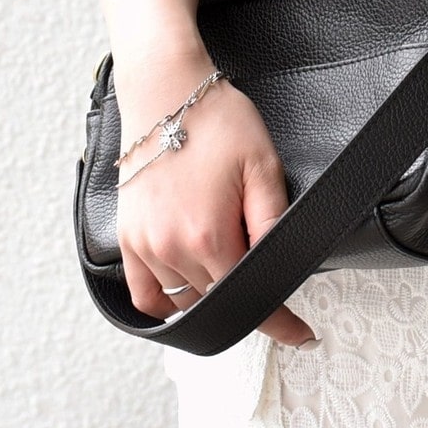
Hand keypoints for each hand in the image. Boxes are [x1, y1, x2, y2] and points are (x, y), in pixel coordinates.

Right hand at [113, 48, 314, 346]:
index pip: (249, 294)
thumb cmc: (217, 121)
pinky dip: (165, 302)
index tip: (300, 337)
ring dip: (210, 293)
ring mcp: (145, 246)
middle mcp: (172, 249)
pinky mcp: (127, 237)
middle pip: (219, 298)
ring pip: (184, 299)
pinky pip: (144, 293)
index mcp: (210, 236)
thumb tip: (283, 263)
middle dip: (247, 297)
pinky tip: (187, 291)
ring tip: (229, 267)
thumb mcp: (263, 167)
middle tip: (269, 284)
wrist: (167, 91)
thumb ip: (273, 222)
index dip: (278, 321)